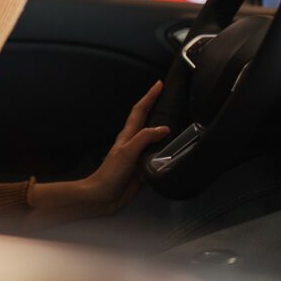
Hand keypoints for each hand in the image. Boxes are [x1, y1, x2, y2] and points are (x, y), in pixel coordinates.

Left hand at [79, 81, 168, 216]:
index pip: (140, 110)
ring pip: (154, 138)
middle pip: (148, 120)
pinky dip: (166, 150)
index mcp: (128, 136)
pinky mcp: (143, 169)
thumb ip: (144, 139)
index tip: (159, 84)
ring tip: (177, 118)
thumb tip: (164, 128)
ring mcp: (139, 156)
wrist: (103, 197)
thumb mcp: (127, 152)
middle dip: (158, 107)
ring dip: (164, 128)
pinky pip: (157, 156)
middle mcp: (134, 143)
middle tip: (170, 97)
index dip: (150, 96)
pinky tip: (174, 149)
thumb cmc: (109, 174)